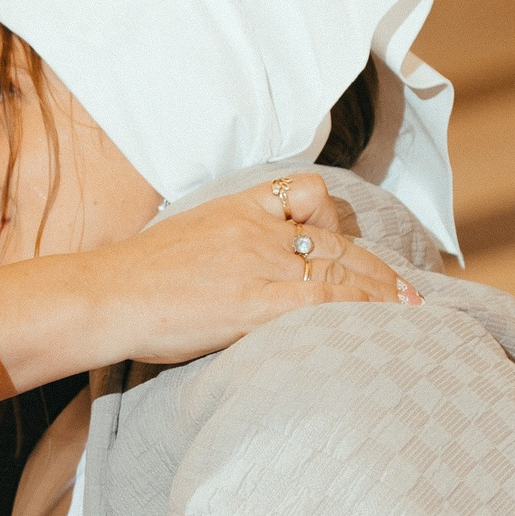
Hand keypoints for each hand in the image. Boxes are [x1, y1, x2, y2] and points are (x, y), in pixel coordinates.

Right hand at [102, 172, 416, 365]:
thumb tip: (228, 269)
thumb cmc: (131, 279)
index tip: (351, 244)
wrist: (106, 295)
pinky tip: (382, 319)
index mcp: (234, 208)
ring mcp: (257, 263)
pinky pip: (324, 299)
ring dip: (380, 289)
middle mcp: (254, 228)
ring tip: (408, 308)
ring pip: (337, 267)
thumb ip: (217, 244)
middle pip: (331, 238)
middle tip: (405, 289)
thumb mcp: (181, 239)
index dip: (337, 221)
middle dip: (374, 265)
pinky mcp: (256, 302)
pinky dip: (361, 306)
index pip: (303, 196)